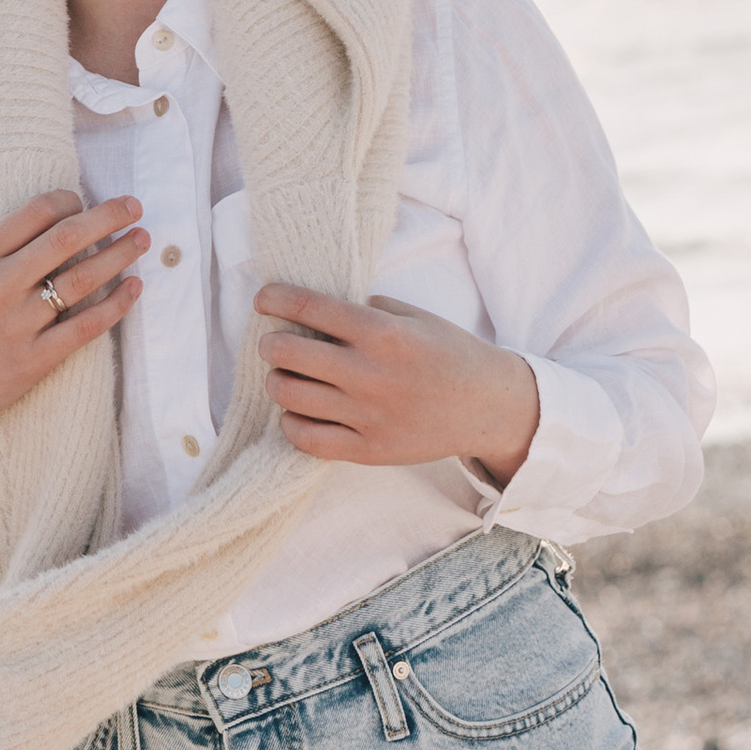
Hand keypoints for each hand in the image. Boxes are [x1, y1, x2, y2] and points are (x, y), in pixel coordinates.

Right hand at [0, 192, 146, 466]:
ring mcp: (17, 324)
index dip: (72, 200)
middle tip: (134, 206)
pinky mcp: (34, 360)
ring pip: (83, 278)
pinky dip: (117, 304)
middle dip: (109, 216)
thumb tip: (63, 219)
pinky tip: (134, 288)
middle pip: (67, 237)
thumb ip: (3, 249)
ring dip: (120, 254)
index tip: (87, 203)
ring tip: (142, 240)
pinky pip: (86, 326)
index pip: (37, 211)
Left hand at [258, 285, 540, 485]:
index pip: (308, 308)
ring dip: (278, 381)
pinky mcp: (368, 450)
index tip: (262, 299)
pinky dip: (291, 423)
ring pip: (290, 396)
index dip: (274, 299)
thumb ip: (368, 309)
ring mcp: (367, 415)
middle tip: (275, 343)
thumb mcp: (415, 316)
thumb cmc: (450, 354)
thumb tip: (321, 312)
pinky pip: (308, 439)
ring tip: (286, 376)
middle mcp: (369, 373)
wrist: (488, 407)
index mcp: (382, 332)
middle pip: (287, 353)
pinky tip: (296, 412)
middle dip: (271, 343)